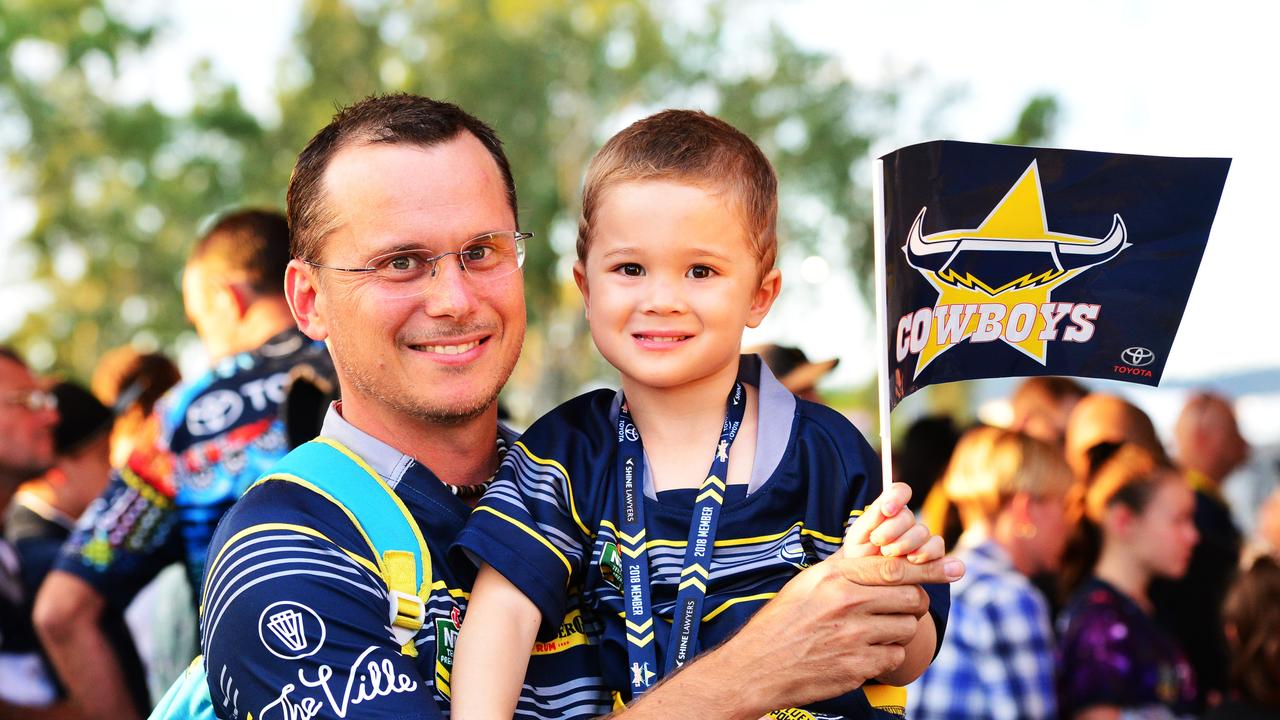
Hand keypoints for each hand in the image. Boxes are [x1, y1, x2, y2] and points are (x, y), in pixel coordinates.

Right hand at [696, 554, 962, 716]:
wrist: (758, 666)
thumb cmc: (783, 621)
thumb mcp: (807, 583)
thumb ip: (844, 568)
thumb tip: (879, 554)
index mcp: (835, 578)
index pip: (894, 567)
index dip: (929, 567)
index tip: (954, 567)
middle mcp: (846, 604)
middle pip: (910, 598)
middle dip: (913, 603)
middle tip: (902, 608)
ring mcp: (853, 637)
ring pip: (906, 628)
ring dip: (899, 631)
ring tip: (875, 632)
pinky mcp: (857, 667)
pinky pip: (895, 657)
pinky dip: (887, 655)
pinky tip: (865, 652)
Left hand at [844, 482, 943, 562]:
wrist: (865, 584)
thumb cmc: (859, 557)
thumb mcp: (858, 536)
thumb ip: (871, 518)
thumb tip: (885, 504)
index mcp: (888, 511)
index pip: (900, 491)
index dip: (897, 496)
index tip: (887, 509)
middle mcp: (906, 522)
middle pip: (908, 516)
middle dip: (892, 530)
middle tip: (878, 543)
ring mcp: (920, 538)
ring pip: (922, 531)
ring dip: (905, 544)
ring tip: (888, 555)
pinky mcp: (932, 554)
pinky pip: (937, 547)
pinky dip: (926, 552)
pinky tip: (912, 559)